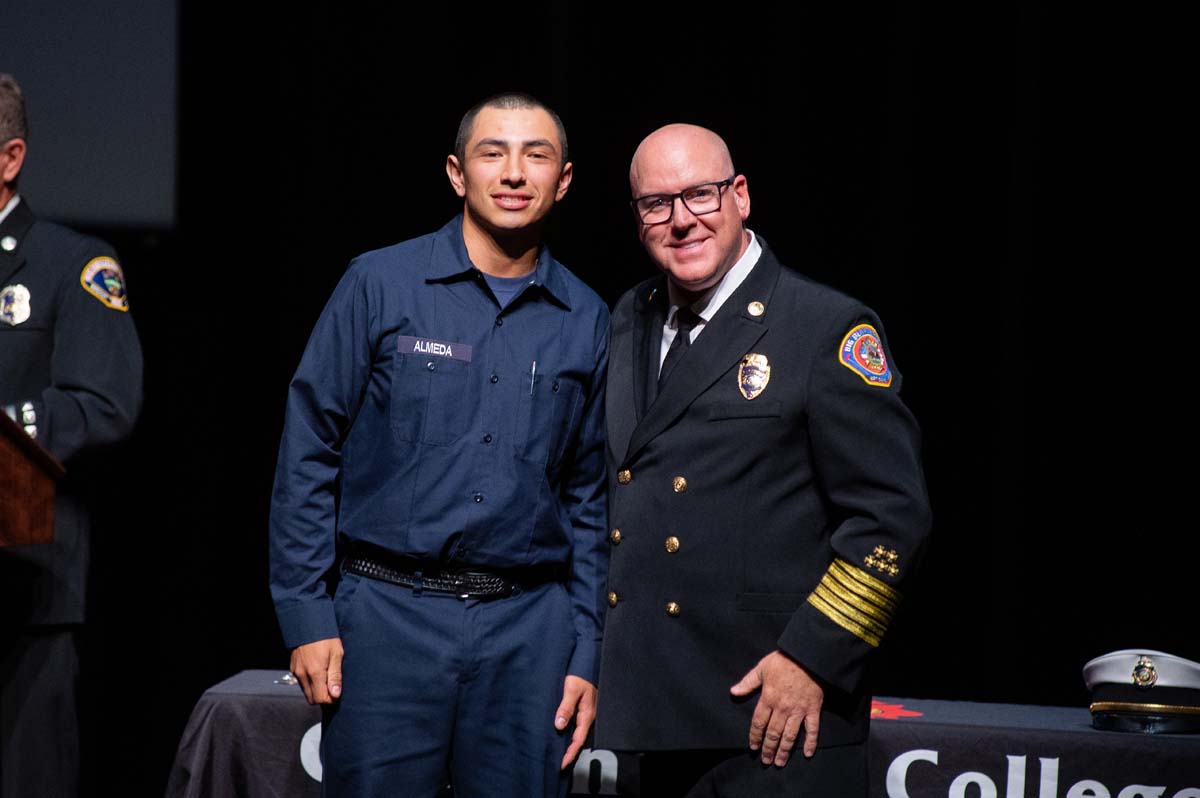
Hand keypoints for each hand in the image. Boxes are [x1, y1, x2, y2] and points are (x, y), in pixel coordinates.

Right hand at [290, 637, 343, 704]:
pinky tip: (318, 672)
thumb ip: (335, 675)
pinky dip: (310, 683)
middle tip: (332, 686)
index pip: (320, 699)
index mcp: (315, 672)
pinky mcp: (293, 668)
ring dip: (316, 690)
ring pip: (306, 691)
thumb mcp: (336, 653)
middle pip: (312, 699)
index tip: (337, 691)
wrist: (308, 623)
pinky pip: (301, 682)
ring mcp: (296, 671)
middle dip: (323, 696)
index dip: (330, 698)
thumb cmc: (326, 637)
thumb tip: (335, 694)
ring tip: (326, 677)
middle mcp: (303, 674)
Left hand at [554, 675, 596, 769]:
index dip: (570, 753)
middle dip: (569, 752)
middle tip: (558, 764)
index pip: (578, 739)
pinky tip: (561, 735)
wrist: (587, 663)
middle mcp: (587, 716)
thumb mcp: (572, 690)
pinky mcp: (582, 708)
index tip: (562, 763)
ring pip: (577, 733)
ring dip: (568, 743)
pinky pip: (576, 725)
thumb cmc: (581, 675)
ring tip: (558, 753)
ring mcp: (585, 713)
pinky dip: (569, 733)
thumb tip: (559, 725)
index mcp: (587, 714)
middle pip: (578, 739)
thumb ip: (566, 707)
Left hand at [729, 650, 823, 765]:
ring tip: (779, 762)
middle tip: (765, 760)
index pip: (759, 723)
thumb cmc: (784, 661)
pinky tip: (808, 754)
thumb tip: (733, 692)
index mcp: (768, 698)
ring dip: (784, 751)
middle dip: (768, 748)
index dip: (755, 736)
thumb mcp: (762, 668)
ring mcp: (799, 710)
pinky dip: (811, 742)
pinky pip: (812, 730)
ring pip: (790, 736)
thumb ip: (748, 682)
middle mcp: (782, 708)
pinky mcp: (813, 710)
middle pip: (773, 733)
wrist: (808, 656)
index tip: (753, 747)